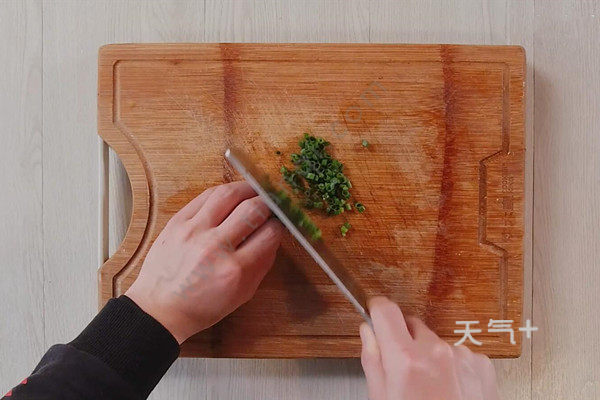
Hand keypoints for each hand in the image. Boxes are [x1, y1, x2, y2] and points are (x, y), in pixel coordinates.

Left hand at [125, 181, 282, 343]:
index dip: (280, 224)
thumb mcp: (243, 294)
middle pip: (253, 209)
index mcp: (236, 269)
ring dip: (247, 189)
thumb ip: (262, 264)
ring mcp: (194, 231)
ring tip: (253, 192)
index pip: (270, 233)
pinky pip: (205, 196)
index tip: (279, 222)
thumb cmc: (202, 305)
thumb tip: (273, 235)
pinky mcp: (178, 222)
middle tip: (270, 204)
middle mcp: (216, 246)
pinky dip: (222, 192)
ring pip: (228, 194)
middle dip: (268, 203)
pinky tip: (230, 196)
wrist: (160, 308)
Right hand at [360, 297, 499, 399]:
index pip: (386, 310)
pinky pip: (459, 353)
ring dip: (429, 356)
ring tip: (430, 389)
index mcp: (406, 360)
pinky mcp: (481, 364)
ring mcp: (462, 356)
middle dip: (403, 340)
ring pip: (435, 342)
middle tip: (402, 370)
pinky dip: (452, 366)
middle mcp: (436, 351)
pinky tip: (449, 390)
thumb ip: (373, 361)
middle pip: (411, 325)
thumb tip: (367, 332)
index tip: (375, 312)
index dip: (377, 310)